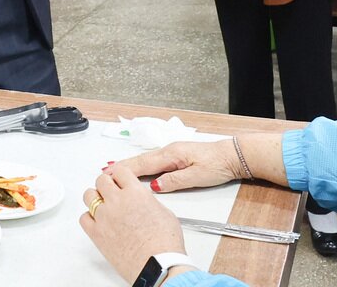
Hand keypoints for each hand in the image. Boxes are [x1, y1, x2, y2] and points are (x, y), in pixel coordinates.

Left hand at [79, 166, 188, 282]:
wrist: (157, 265)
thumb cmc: (165, 244)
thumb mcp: (164, 213)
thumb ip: (148, 201)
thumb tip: (142, 201)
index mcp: (135, 193)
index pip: (120, 171)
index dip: (120, 176)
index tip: (120, 179)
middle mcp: (117, 201)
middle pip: (102, 180)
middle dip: (107, 184)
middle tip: (111, 192)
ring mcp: (104, 217)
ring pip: (89, 195)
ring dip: (95, 198)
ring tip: (103, 205)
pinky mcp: (96, 234)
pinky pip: (84, 218)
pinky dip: (89, 217)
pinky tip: (98, 221)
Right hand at [103, 140, 240, 193]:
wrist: (233, 156)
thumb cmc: (218, 164)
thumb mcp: (197, 176)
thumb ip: (174, 181)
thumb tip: (154, 185)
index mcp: (172, 155)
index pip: (143, 164)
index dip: (124, 170)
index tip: (109, 173)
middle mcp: (169, 151)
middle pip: (140, 160)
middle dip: (121, 166)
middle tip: (103, 172)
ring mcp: (173, 153)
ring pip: (146, 160)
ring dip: (129, 166)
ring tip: (113, 170)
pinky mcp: (177, 157)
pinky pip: (154, 162)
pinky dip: (141, 166)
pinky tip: (137, 169)